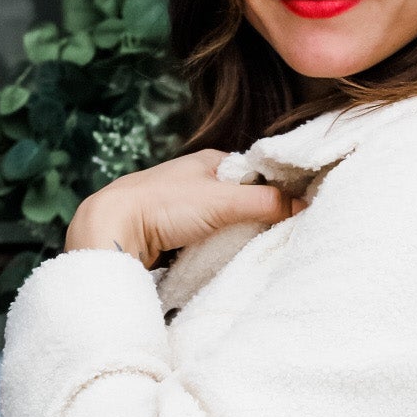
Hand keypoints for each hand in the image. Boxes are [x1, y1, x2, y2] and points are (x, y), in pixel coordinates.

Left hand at [65, 150, 296, 265]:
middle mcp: (198, 179)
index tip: (297, 210)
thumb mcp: (222, 201)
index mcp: (211, 160)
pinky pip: (207, 237)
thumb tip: (304, 206)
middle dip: (258, 216)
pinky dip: (217, 246)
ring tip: (251, 247)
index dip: (277, 190)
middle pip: (243, 198)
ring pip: (224, 220)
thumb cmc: (162, 205)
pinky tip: (223, 256)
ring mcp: (185, 205)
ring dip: (236, 234)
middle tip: (277, 234)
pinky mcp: (174, 230)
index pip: (258, 172)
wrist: (112, 229)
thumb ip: (265, 203)